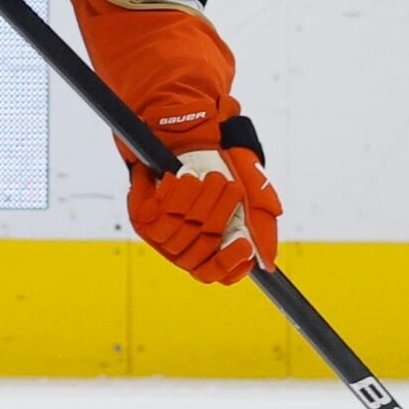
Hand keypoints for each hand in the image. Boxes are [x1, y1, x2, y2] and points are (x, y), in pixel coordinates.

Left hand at [128, 136, 279, 285]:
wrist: (191, 135)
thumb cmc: (225, 168)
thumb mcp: (252, 194)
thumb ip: (262, 228)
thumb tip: (267, 262)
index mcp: (210, 248)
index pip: (216, 272)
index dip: (230, 262)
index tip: (244, 244)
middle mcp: (184, 246)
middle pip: (203, 244)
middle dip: (220, 210)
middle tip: (228, 185)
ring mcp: (160, 234)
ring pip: (181, 229)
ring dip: (200, 197)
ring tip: (206, 178)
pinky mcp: (141, 218)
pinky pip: (158, 217)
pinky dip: (174, 194)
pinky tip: (179, 179)